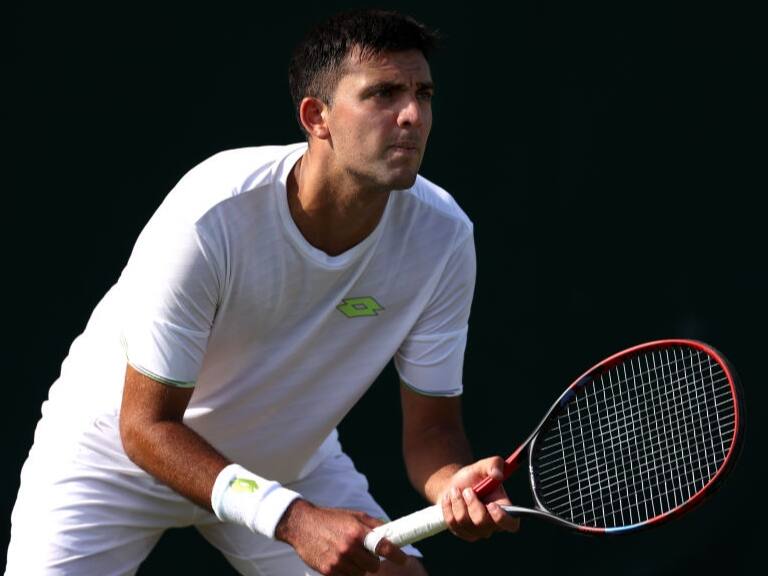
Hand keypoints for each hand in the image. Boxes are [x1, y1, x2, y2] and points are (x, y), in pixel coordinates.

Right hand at [275, 499, 406, 575]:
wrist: (301, 524)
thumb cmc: (330, 519)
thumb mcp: (354, 515)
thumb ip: (373, 525)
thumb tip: (392, 532)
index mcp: (357, 531)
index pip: (383, 547)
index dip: (396, 555)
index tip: (403, 559)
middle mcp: (348, 547)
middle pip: (373, 566)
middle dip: (373, 561)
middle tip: (367, 554)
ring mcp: (338, 561)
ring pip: (361, 574)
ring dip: (360, 567)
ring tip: (350, 555)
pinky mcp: (328, 571)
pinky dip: (347, 571)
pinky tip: (340, 560)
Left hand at [440, 456, 519, 540]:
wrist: (454, 485)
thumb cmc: (473, 477)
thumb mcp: (483, 466)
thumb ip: (494, 464)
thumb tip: (497, 474)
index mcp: (504, 509)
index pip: (511, 524)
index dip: (503, 519)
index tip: (491, 505)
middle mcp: (492, 524)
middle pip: (482, 523)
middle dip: (472, 503)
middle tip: (467, 490)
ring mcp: (476, 532)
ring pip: (464, 522)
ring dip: (457, 502)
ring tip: (455, 490)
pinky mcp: (461, 533)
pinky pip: (452, 522)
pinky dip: (448, 507)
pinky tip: (449, 498)